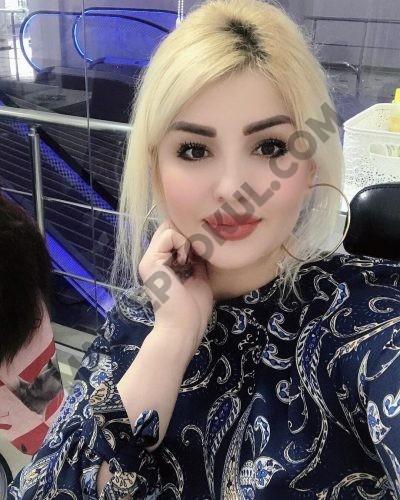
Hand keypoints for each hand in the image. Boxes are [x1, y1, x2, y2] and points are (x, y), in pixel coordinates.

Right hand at [138, 219, 213, 357]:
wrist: (184, 327)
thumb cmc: (193, 309)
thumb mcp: (199, 277)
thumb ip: (196, 259)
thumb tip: (203, 242)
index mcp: (162, 264)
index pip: (173, 234)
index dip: (190, 237)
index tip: (200, 255)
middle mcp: (153, 259)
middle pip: (170, 226)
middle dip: (189, 234)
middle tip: (197, 254)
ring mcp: (149, 260)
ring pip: (169, 227)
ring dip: (186, 239)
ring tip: (190, 260)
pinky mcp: (150, 262)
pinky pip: (169, 235)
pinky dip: (182, 243)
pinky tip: (185, 262)